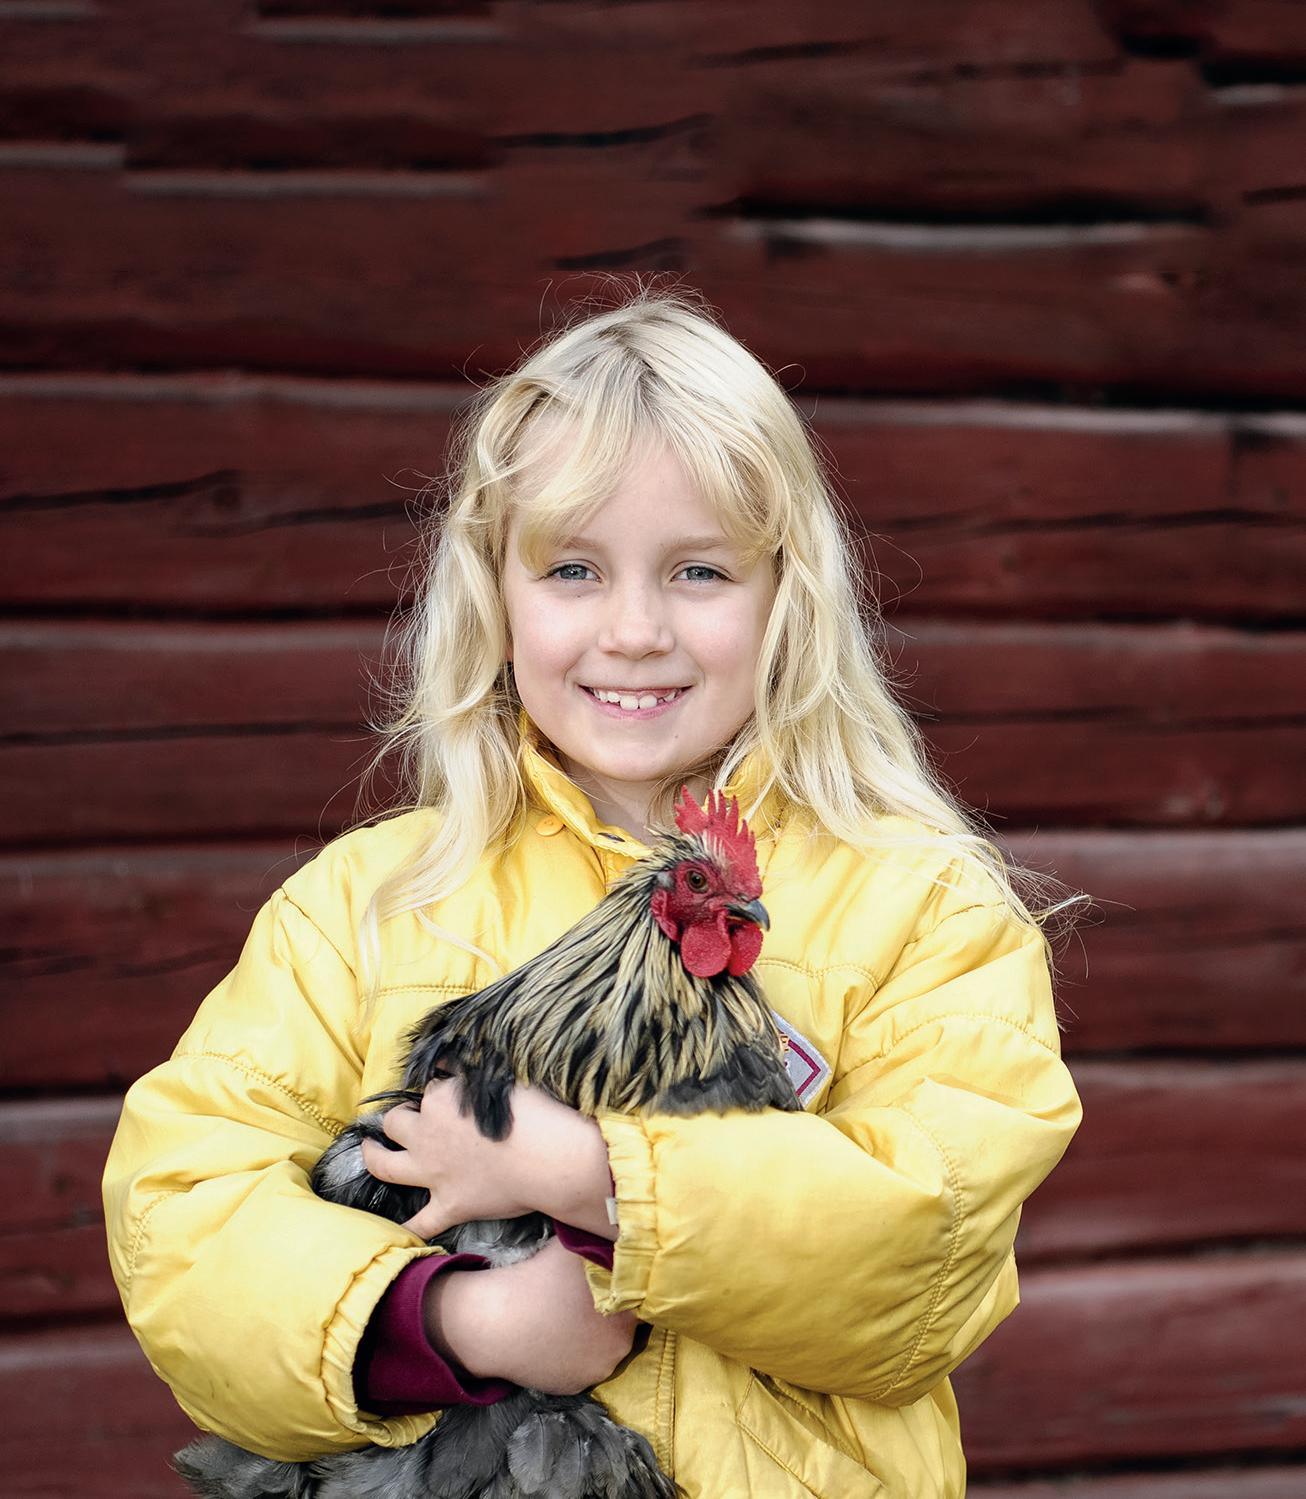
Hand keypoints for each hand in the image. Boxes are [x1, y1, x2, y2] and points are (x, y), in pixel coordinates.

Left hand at [360, 1078, 616, 1242]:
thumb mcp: (500, 1075)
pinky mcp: (450, 1206)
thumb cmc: (534, 1110)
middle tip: (405, 1118)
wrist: (552, 1158)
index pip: (428, 1090)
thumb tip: (447, 1059)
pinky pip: (421, 1222)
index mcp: (440, 1099)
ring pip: (386, 1167)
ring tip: (369, 1150)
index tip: (447, 1093)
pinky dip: (410, 1225)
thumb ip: (468, 1069)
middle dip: (397, 1119)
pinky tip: (400, 1228)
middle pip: (395, 1123)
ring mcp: (434, 1174)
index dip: (436, 1092)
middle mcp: (427, 1136)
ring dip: (373, 1157)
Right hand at [429, 1236, 636, 1394]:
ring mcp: (598, 1370)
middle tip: (590, 1297)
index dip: (628, 1285)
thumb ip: (602, 1244)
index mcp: (627, 1309)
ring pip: (607, 1348)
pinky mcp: (577, 1386)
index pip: (641, 1296)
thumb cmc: (538, 1278)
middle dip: (615, 1311)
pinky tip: (561, 1336)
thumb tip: (619, 1232)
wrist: (497, 1324)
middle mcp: (621, 1344)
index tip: (612, 1279)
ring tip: (574, 1316)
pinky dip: (578, 1353)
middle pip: (628, 1324)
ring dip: (599, 1334)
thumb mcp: (575, 1248)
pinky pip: (585, 1365)